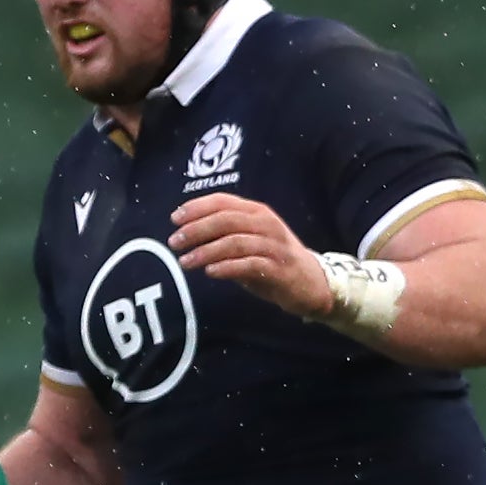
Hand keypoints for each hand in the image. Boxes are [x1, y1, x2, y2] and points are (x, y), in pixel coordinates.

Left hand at [171, 194, 328, 317]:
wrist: (311, 283)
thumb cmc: (271, 259)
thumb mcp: (247, 240)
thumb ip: (222, 234)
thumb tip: (184, 232)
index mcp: (257, 212)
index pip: (224, 201)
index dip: (197, 207)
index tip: (174, 219)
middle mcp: (267, 225)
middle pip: (226, 220)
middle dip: (196, 229)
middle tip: (174, 242)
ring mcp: (274, 246)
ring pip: (235, 242)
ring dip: (206, 251)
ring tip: (185, 262)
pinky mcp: (279, 269)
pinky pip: (249, 265)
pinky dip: (227, 267)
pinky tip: (209, 272)